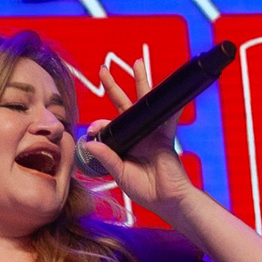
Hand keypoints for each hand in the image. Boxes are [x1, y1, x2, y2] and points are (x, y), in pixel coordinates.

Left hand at [80, 60, 207, 228]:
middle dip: (113, 86)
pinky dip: (173, 105)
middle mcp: (135, 134)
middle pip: (123, 105)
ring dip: (141, 81)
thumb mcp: (120, 173)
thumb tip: (89, 142)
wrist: (167, 199)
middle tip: (103, 69)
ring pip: (144, 102)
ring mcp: (150, 132)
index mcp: (122, 143)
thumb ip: (106, 158)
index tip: (91, 131)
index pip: (107, 126)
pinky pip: (170, 116)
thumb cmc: (145, 189)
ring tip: (137, 62)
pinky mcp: (165, 135)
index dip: (98, 126)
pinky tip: (172, 90)